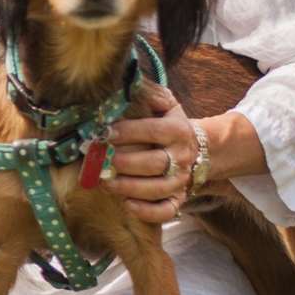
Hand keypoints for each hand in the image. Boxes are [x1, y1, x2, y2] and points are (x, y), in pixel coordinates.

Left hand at [103, 83, 197, 223]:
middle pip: (153, 163)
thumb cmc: (168, 123)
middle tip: (97, 160)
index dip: (127, 133)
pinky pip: (165, 211)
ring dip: (127, 187)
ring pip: (157, 189)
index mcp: (178, 130)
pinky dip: (146, 211)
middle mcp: (183, 157)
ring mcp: (181, 180)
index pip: (152, 131)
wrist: (197, 148)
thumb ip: (148, 93)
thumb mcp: (165, 103)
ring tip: (104, 181)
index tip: (103, 133)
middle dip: (122, 163)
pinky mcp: (179, 199)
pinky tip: (126, 204)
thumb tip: (125, 83)